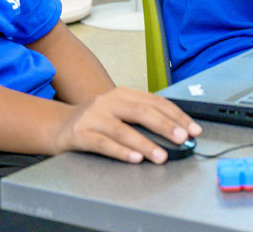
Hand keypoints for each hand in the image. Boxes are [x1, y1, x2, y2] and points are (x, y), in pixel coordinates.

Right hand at [52, 87, 200, 163]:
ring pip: (124, 130)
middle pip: (142, 112)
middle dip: (165, 126)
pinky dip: (121, 151)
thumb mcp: (119, 111)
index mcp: (123, 93)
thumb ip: (143, 117)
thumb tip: (176, 132)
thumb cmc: (96, 121)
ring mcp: (94, 117)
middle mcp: (109, 101)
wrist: (60, 125)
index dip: (176, 115)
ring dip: (145, 144)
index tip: (192, 129)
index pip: (155, 102)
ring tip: (161, 155)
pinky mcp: (81, 133)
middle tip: (182, 139)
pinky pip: (104, 143)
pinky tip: (135, 158)